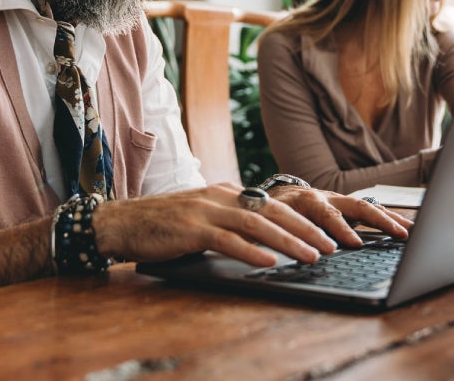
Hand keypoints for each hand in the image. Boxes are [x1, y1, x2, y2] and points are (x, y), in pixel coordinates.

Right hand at [92, 183, 342, 267]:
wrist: (121, 222)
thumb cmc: (162, 224)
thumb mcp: (202, 217)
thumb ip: (230, 223)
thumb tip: (264, 240)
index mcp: (226, 192)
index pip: (273, 204)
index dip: (303, 219)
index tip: (326, 234)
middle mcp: (221, 196)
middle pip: (273, 211)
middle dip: (306, 229)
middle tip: (331, 245)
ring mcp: (206, 210)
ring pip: (256, 224)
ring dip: (288, 241)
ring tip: (311, 255)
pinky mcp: (191, 228)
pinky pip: (228, 239)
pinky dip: (251, 251)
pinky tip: (269, 261)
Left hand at [267, 185, 411, 248]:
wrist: (268, 199)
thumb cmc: (267, 216)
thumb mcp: (267, 226)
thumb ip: (280, 236)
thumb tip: (288, 251)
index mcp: (306, 201)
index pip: (327, 214)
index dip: (341, 229)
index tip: (355, 244)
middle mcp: (326, 197)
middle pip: (357, 206)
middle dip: (380, 221)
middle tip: (399, 235)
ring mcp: (338, 201)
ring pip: (368, 207)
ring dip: (390, 219)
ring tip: (412, 231)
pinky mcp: (344, 207)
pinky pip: (370, 210)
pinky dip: (388, 218)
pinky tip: (405, 227)